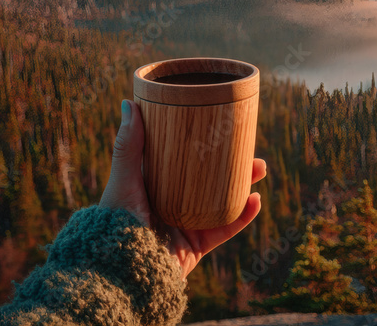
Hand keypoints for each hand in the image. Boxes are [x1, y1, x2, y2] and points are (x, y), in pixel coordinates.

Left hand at [100, 99, 265, 278]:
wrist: (122, 273)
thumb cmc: (116, 224)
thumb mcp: (125, 181)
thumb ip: (128, 147)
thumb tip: (129, 102)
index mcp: (154, 186)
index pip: (182, 160)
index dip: (203, 145)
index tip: (222, 126)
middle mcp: (172, 204)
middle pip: (209, 179)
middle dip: (233, 164)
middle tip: (251, 148)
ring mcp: (186, 225)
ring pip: (223, 201)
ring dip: (245, 185)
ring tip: (260, 168)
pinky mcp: (197, 246)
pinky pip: (225, 229)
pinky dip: (243, 216)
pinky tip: (256, 201)